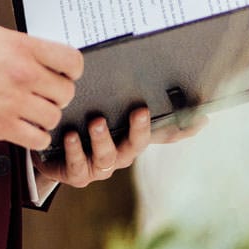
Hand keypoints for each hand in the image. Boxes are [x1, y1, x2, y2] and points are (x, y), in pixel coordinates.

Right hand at [0, 25, 82, 149]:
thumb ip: (26, 46)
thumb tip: (48, 56)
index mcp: (24, 49)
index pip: (72, 60)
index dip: (73, 70)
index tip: (68, 74)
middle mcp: (23, 74)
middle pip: (66, 92)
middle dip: (58, 94)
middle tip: (46, 94)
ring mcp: (14, 102)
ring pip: (54, 116)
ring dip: (47, 116)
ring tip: (34, 111)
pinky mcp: (3, 126)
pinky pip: (38, 138)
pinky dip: (37, 136)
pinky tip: (28, 128)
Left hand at [33, 104, 206, 189]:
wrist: (48, 150)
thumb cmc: (81, 124)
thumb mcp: (103, 107)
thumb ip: (124, 95)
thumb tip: (148, 74)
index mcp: (131, 136)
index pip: (164, 134)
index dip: (183, 129)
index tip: (200, 117)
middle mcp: (121, 153)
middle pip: (137, 145)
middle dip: (140, 130)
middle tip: (140, 111)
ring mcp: (101, 166)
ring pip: (108, 157)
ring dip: (103, 139)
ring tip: (96, 122)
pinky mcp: (78, 175)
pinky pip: (79, 166)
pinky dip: (75, 150)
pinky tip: (69, 135)